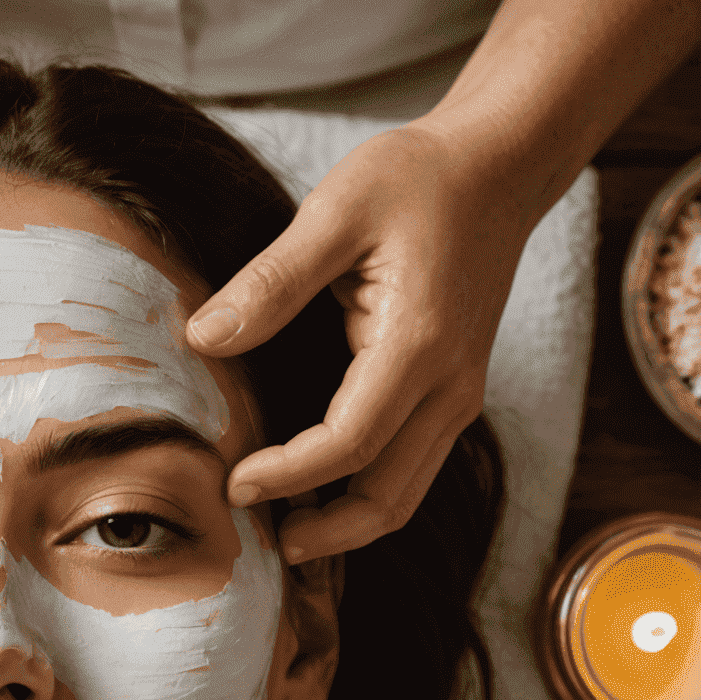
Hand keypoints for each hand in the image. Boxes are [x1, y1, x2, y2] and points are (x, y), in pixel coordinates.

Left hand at [186, 121, 531, 562]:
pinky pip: (408, 471)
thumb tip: (202, 337)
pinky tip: (313, 497)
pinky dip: (362, 497)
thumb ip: (270, 281)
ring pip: (402, 496)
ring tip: (279, 531)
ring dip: (343, 526)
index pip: (350, 443)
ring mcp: (458, 397)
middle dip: (322, 531)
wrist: (498, 167)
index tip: (233, 484)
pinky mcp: (451, 397)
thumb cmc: (418, 179)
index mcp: (420, 344)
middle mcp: (451, 385)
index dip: (289, 475)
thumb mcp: (336, 210)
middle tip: (254, 532)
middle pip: (387, 497)